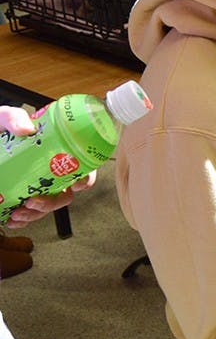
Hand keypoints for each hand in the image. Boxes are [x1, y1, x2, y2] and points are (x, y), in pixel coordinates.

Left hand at [0, 105, 96, 226]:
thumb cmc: (0, 127)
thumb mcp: (4, 117)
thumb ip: (15, 117)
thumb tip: (27, 129)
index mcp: (55, 155)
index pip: (82, 170)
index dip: (85, 180)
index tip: (76, 186)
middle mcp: (49, 174)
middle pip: (64, 196)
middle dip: (51, 204)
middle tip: (33, 201)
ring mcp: (36, 187)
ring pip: (46, 208)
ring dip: (35, 215)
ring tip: (18, 213)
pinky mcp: (20, 197)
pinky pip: (28, 215)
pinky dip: (22, 221)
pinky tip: (12, 220)